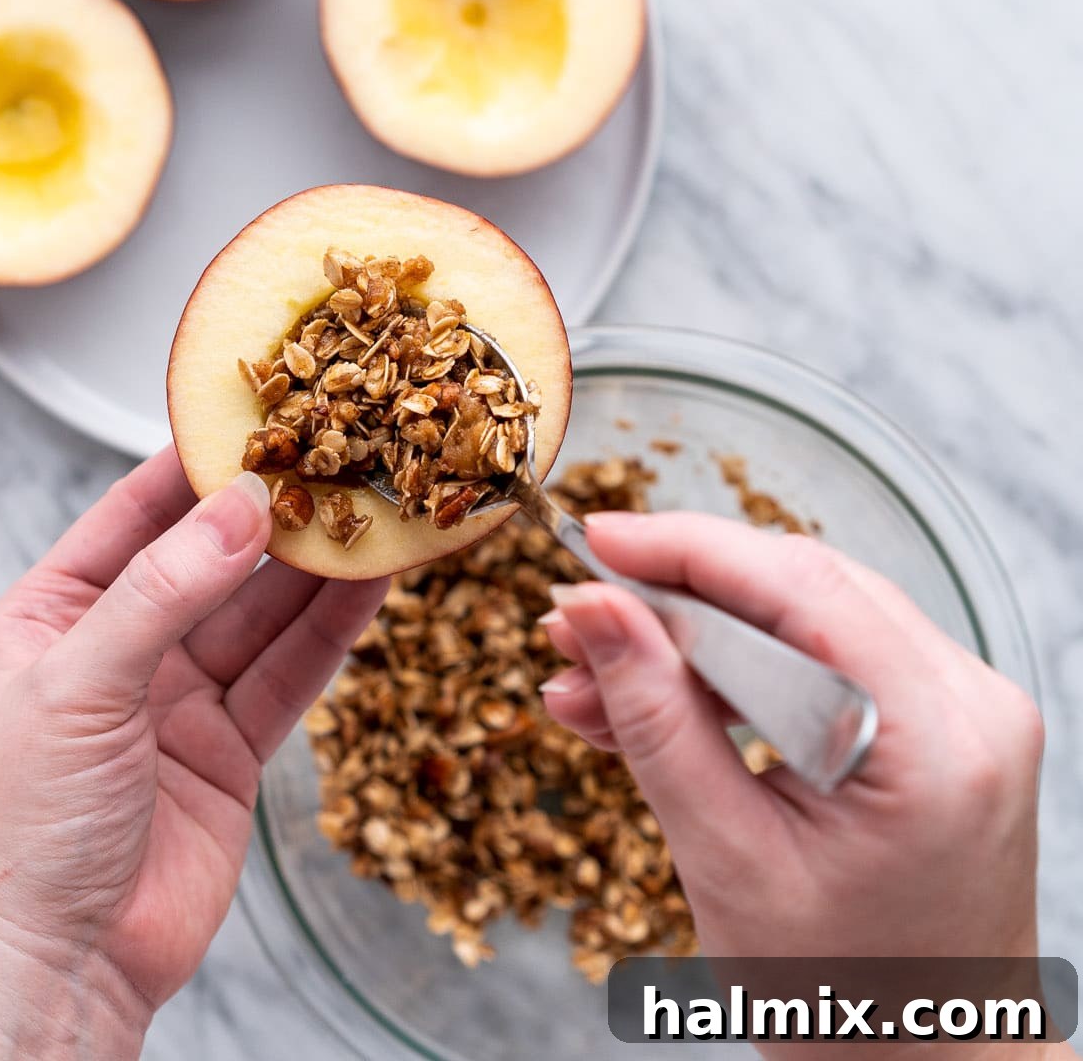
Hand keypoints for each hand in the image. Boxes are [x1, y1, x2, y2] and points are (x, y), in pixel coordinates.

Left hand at [0, 448, 386, 1059]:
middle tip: (339, 460)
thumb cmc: (22, 831)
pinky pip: (287, 674)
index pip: (133, 513)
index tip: (259, 416)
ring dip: (317, 568)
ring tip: (374, 512)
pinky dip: (331, 632)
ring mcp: (177, 699)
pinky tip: (371, 587)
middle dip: (273, 514)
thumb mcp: (79, 685)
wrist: (53, 972)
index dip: (195, 464)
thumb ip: (163, 591)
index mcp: (53, 613)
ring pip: (261, 613)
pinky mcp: (230, 750)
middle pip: (212, 559)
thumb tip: (240, 507)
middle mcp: (119, 646)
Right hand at [539, 515, 1054, 1056]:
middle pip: (796, 593)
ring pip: (795, 621)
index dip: (684, 550)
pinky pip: (813, 660)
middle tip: (570, 625)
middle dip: (669, 600)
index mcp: (938, 741)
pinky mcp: (929, 720)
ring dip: (685, 643)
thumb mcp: (728, 859)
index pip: (800, 588)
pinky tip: (643, 702)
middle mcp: (970, 703)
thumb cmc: (845, 999)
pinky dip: (726, 675)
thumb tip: (589, 608)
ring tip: (587, 683)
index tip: (591, 541)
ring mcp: (957, 708)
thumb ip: (655, 720)